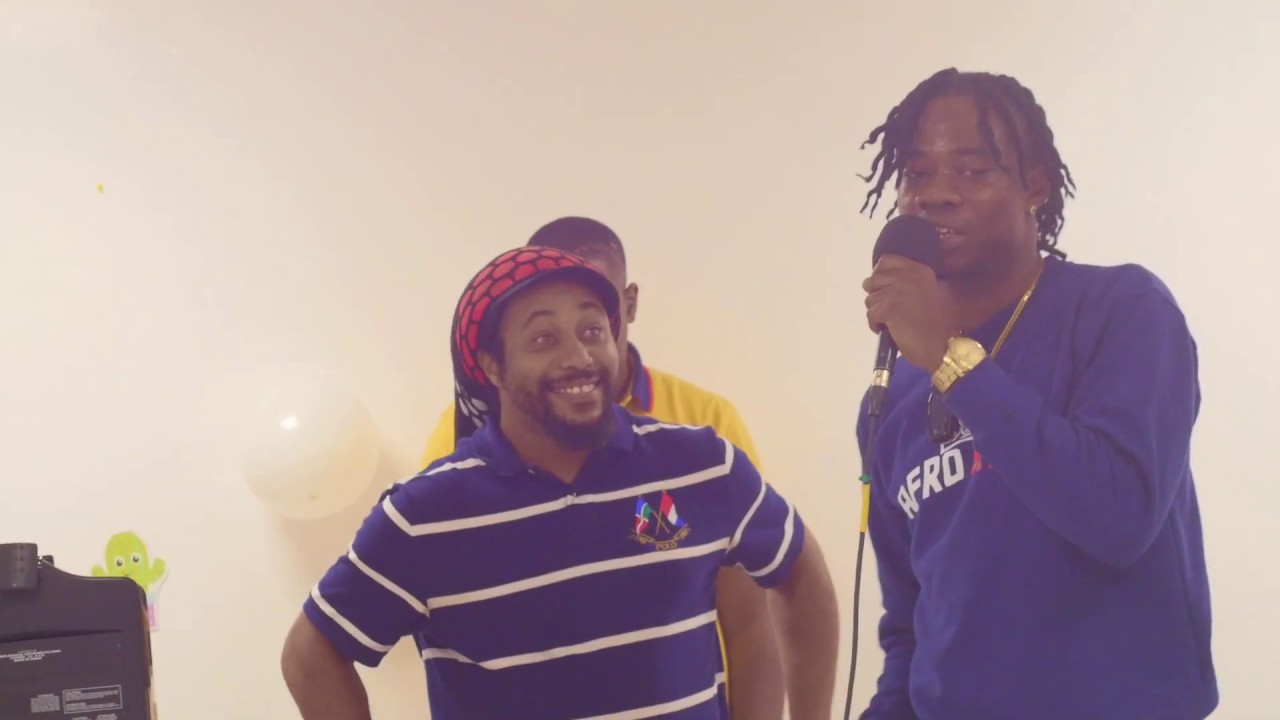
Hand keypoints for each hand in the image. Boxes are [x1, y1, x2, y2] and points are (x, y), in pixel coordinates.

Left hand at [862, 255, 951, 371]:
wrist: (938, 347)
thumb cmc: (930, 324)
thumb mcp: (922, 292)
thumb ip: (903, 281)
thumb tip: (872, 279)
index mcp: (919, 270)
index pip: (885, 261)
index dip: (879, 275)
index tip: (883, 289)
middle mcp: (909, 276)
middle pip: (873, 281)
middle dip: (877, 298)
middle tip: (891, 312)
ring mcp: (898, 290)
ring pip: (870, 299)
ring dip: (877, 313)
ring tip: (894, 323)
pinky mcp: (889, 307)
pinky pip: (870, 314)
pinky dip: (876, 326)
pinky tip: (891, 331)